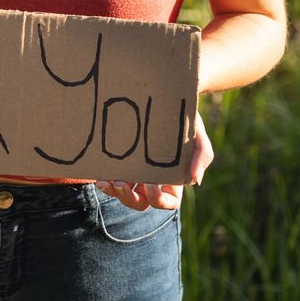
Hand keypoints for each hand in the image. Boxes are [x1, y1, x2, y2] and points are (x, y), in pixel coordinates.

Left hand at [95, 110, 213, 210]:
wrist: (165, 98)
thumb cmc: (185, 120)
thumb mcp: (198, 135)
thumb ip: (201, 157)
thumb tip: (195, 181)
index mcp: (173, 180)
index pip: (168, 202)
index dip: (158, 199)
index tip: (151, 184)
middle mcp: (153, 179)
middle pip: (141, 202)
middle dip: (130, 198)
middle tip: (121, 184)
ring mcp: (135, 171)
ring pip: (124, 193)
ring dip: (114, 192)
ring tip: (105, 183)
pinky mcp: (121, 160)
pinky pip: (111, 178)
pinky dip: (105, 182)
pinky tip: (98, 177)